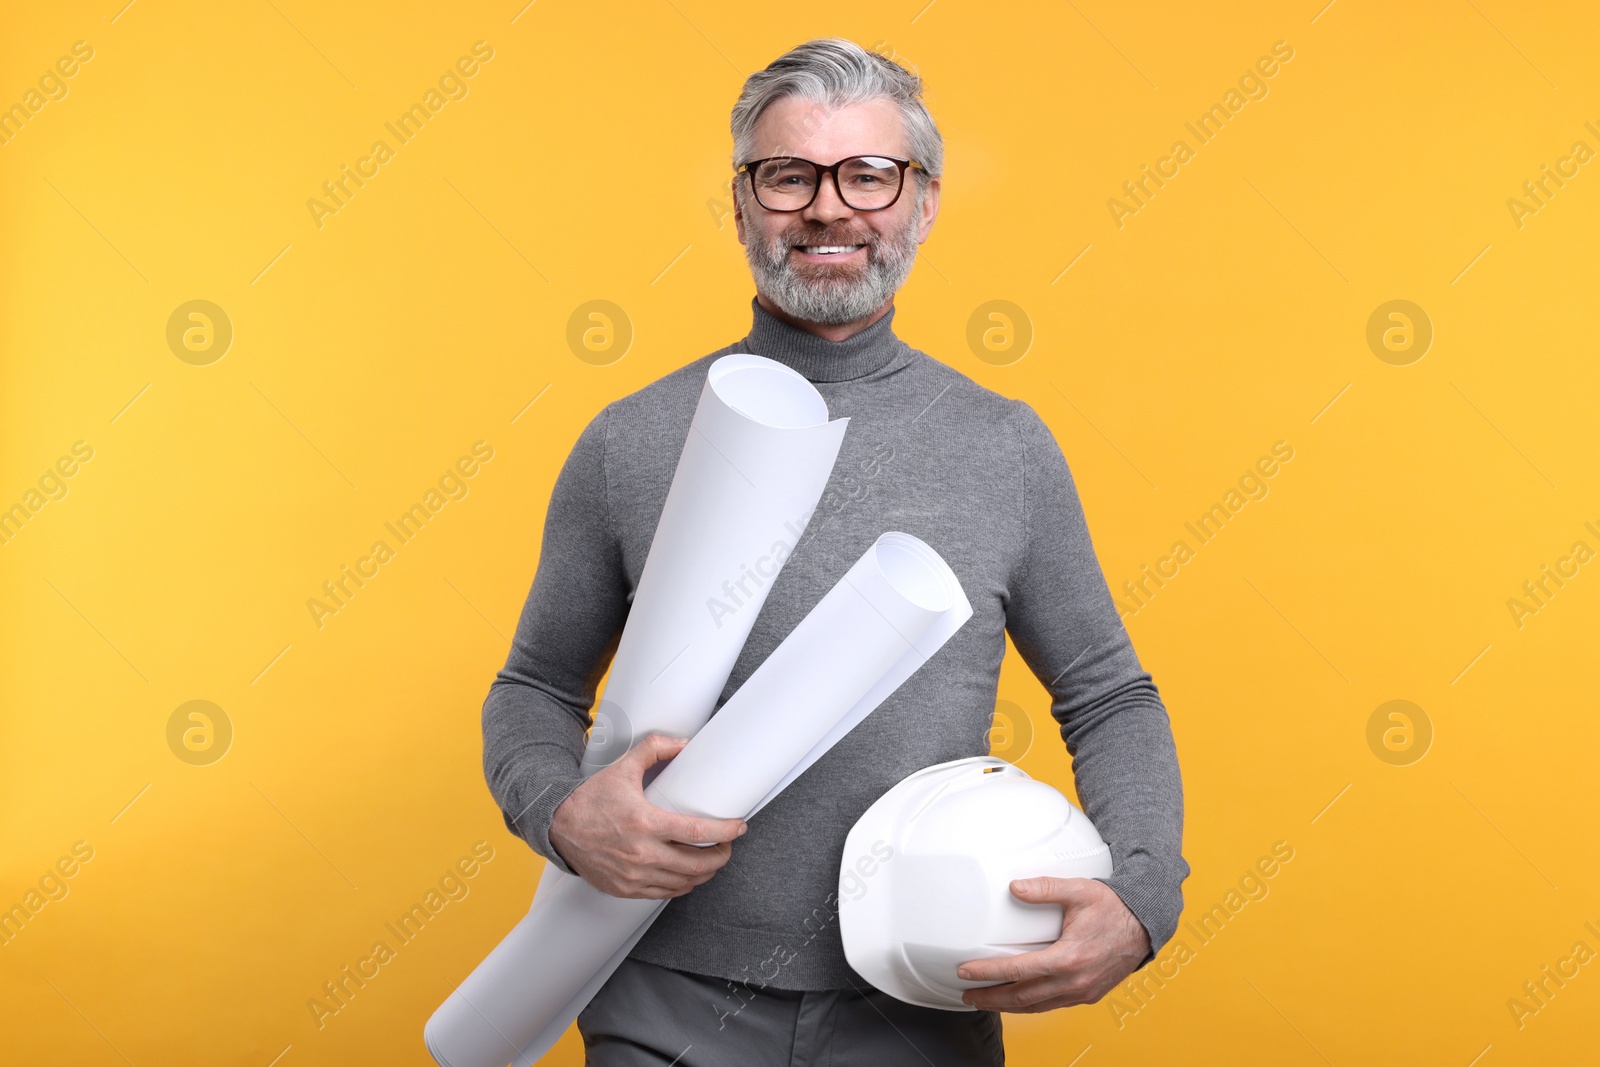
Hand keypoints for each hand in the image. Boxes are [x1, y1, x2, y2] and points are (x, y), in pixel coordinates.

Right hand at [548, 733, 747, 898]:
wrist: (557, 825)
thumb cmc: (590, 799)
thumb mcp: (623, 768)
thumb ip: (654, 749)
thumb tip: (684, 743)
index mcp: (644, 823)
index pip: (697, 832)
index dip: (725, 831)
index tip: (738, 827)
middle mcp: (641, 854)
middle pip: (697, 864)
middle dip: (721, 856)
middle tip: (728, 846)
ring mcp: (633, 875)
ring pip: (683, 883)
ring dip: (704, 873)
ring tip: (712, 860)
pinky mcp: (625, 888)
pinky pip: (664, 893)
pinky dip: (682, 886)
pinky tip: (688, 875)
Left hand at [955, 877, 1150, 1012]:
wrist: (1145, 925)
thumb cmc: (1114, 908)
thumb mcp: (1079, 890)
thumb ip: (1045, 888)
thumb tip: (1014, 887)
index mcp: (1069, 957)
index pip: (1018, 970)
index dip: (988, 973)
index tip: (966, 972)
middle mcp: (1075, 981)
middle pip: (1023, 997)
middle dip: (991, 998)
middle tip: (967, 995)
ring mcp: (1082, 991)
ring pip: (1037, 1006)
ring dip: (1008, 1006)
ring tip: (985, 1001)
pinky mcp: (1088, 995)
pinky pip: (1052, 1005)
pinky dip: (1030, 1005)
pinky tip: (1018, 1000)